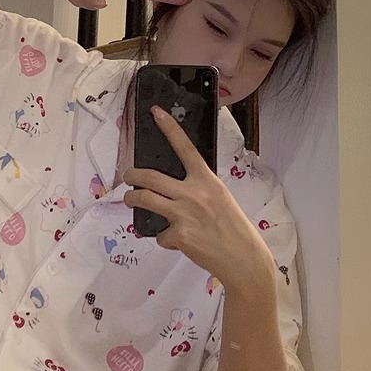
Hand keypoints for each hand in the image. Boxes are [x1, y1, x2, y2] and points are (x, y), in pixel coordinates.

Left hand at [122, 106, 272, 290]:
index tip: (156, 112)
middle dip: (132, 175)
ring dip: (131, 199)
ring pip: (144, 199)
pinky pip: (160, 234)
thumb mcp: (220, 198)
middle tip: (128, 177)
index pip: (185, 148)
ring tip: (130, 200)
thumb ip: (198, 190)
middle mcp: (193, 193)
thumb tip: (172, 190)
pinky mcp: (178, 235)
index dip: (169, 128)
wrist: (242, 257)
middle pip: (150, 177)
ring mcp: (183, 214)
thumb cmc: (233, 227)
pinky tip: (178, 241)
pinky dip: (165, 238)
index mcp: (206, 180)